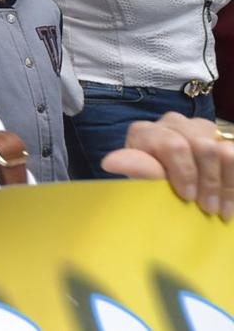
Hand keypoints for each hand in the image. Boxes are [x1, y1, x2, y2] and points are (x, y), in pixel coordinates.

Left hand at [103, 113, 233, 218]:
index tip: (188, 197)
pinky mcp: (222, 137)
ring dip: (223, 184)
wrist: (177, 189)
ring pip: (221, 150)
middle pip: (201, 146)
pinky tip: (228, 202)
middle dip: (207, 182)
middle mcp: (172, 123)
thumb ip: (137, 171)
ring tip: (218, 209)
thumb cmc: (154, 187)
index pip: (172, 144)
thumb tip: (110, 163)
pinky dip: (233, 182)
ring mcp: (200, 127)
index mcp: (145, 132)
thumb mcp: (143, 182)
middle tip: (207, 208)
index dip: (185, 172)